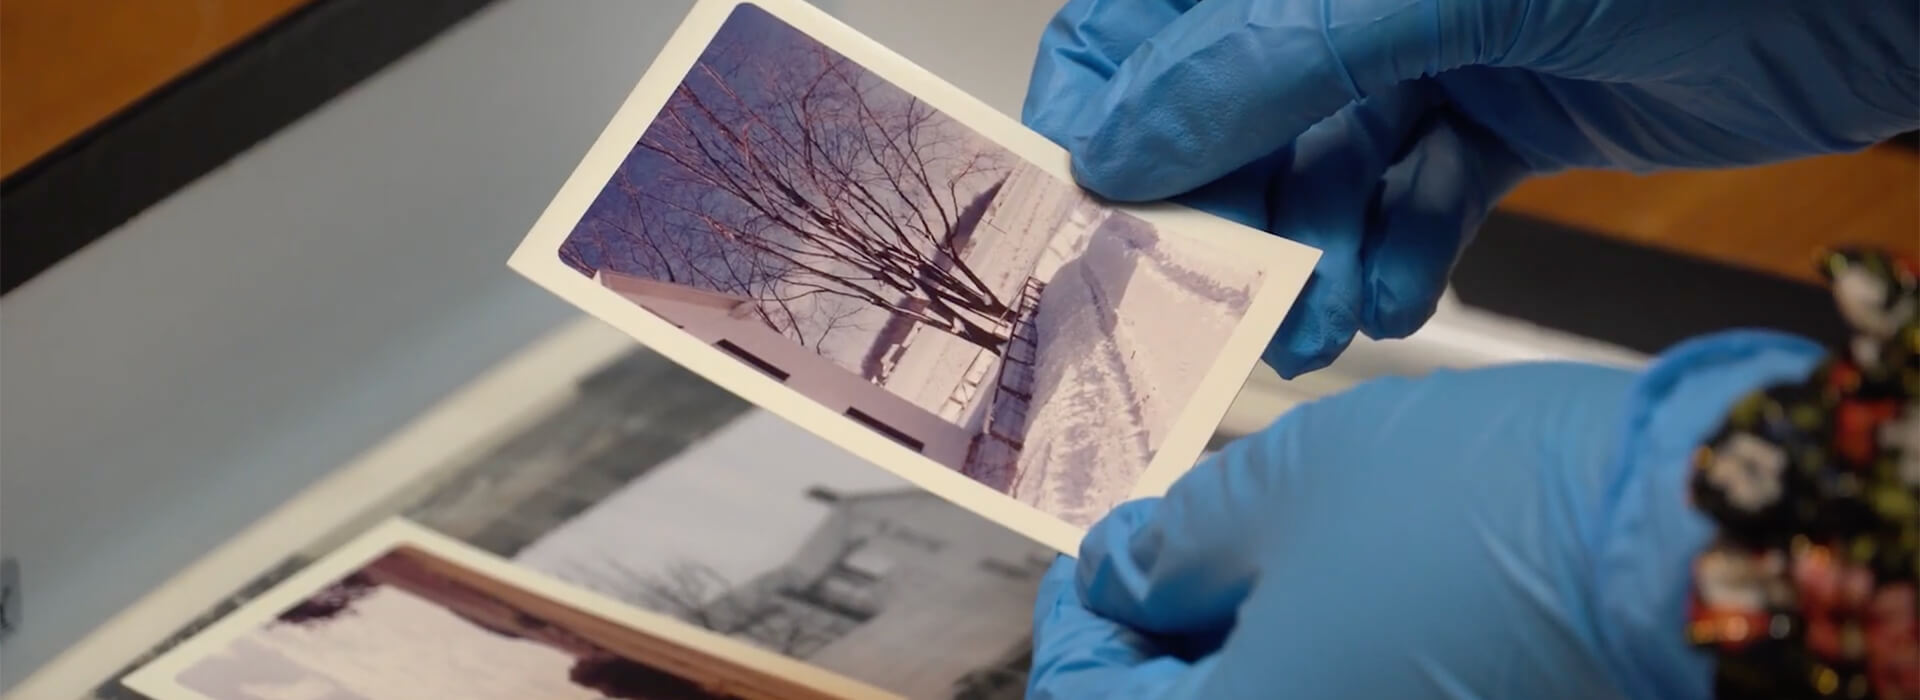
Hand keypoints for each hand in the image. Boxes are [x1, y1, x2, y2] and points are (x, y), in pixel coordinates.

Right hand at [1021, 0, 1917, 376]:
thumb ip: (1260, 65)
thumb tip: (1119, 145)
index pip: (1137, 21)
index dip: (1098, 119)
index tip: (1087, 226)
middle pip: (1223, 116)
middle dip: (1219, 218)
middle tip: (1214, 302)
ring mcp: (1428, 47)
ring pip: (1318, 173)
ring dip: (1308, 258)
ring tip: (1314, 320)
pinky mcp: (1504, 112)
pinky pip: (1416, 199)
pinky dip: (1399, 255)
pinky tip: (1393, 291)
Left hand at [1026, 331, 1826, 698]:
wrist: (1679, 535)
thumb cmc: (1477, 508)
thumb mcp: (1278, 493)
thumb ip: (1171, 547)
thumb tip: (1119, 570)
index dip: (1075, 626)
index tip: (1092, 562)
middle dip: (1155, 640)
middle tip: (1167, 549)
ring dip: (1236, 648)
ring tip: (1252, 555)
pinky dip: (1313, 664)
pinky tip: (1326, 591)